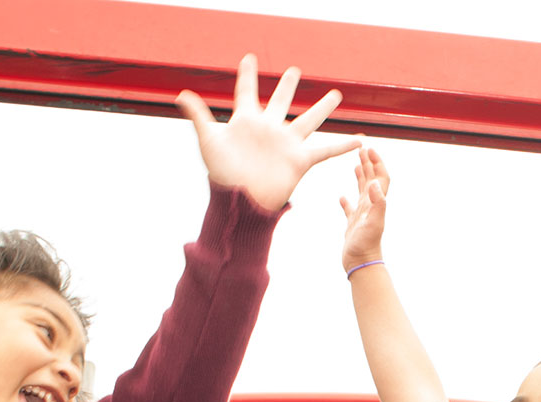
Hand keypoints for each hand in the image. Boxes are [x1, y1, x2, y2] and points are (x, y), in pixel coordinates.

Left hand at [175, 55, 362, 211]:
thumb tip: (181, 94)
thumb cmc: (222, 175)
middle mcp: (269, 129)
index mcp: (246, 121)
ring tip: (335, 94)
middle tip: (294, 70)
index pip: (247, 91)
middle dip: (287, 85)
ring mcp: (286, 144)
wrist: (240, 203)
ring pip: (308, 120)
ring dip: (322, 107)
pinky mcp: (300, 160)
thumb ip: (198, 115)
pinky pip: (325, 150)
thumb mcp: (209, 140)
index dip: (247, 75)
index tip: (250, 58)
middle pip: (281, 100)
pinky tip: (359, 140)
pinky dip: (343, 146)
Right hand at [339, 147, 388, 269]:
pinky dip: (346, 202)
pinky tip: (342, 197)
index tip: (369, 150)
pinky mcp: (353, 225)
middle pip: (372, 181)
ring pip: (362, 192)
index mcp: (376, 203)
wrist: (361, 264)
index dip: (377, 163)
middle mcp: (370, 207)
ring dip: (360, 178)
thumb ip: (378, 202)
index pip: (380, 178)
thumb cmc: (367, 244)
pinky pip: (349, 210)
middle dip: (368, 164)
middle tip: (362, 150)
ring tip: (356, 166)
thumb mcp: (373, 222)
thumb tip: (376, 182)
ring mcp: (362, 216)